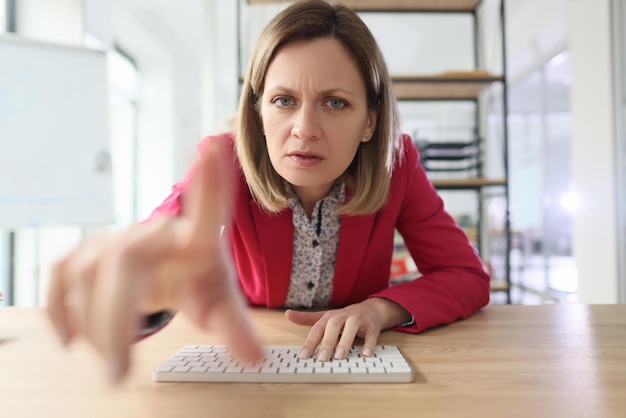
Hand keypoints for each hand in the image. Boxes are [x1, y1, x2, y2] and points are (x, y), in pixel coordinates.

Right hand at [46, 140, 262, 382]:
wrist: (165, 271)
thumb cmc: (196, 280)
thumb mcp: (219, 304)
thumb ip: (236, 328)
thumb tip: (257, 358)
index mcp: (195, 240)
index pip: (205, 208)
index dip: (209, 182)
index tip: (213, 146)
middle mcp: (153, 234)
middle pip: (124, 264)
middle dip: (115, 319)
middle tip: (116, 375)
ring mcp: (116, 240)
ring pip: (87, 275)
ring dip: (94, 326)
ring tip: (114, 362)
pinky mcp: (87, 254)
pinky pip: (61, 276)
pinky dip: (59, 309)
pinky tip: (70, 340)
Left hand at [285, 298, 410, 360]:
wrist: (371, 309)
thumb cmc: (344, 317)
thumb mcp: (326, 317)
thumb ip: (307, 318)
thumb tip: (287, 314)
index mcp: (330, 316)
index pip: (318, 328)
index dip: (310, 342)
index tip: (303, 356)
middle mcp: (343, 316)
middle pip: (333, 325)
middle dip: (327, 341)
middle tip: (322, 358)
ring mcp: (359, 320)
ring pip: (351, 327)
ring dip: (345, 341)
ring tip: (340, 356)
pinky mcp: (372, 326)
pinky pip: (371, 334)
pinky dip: (369, 344)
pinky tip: (365, 354)